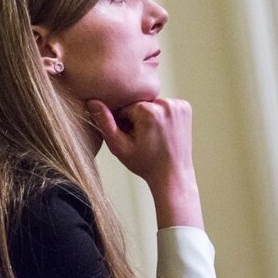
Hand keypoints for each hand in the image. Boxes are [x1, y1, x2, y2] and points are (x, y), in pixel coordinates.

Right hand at [87, 98, 202, 228]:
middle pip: (139, 103)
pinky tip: (160, 131)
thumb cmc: (144, 164)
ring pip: (151, 103)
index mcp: (149, 111)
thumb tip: (92, 101)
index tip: (130, 137)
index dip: (123, 122)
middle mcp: (166, 104)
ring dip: (148, 115)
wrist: (172, 175)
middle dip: (136, 117)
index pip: (124, 107)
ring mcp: (178, 105)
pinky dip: (160, 115)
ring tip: (151, 135)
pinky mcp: (185, 107)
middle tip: (140, 138)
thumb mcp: (118, 146)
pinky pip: (164, 105)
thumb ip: (104, 122)